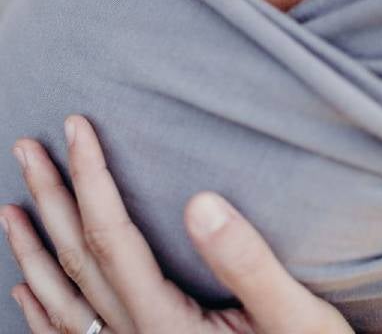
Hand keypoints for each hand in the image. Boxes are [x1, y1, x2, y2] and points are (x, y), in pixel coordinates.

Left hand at [1, 115, 354, 333]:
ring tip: (12, 206)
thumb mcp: (292, 313)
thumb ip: (247, 261)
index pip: (112, 236)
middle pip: (77, 260)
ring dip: (34, 247)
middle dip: (52, 198)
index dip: (92, 177)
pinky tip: (26, 286)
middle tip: (28, 148)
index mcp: (166, 322)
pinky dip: (41, 307)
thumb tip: (200, 202)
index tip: (77, 128)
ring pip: (64, 297)